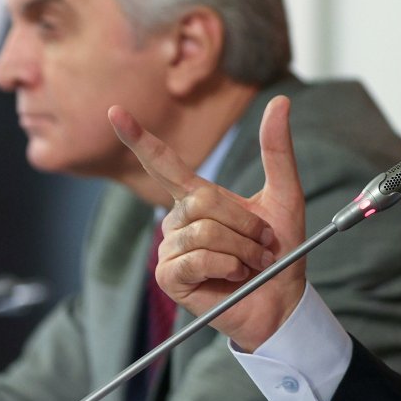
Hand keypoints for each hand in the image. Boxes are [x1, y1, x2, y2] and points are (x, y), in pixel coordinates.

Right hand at [110, 96, 303, 349]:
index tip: (115, 112)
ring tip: (251, 263)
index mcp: (198, 197)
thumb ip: (278, 151)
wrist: (282, 299)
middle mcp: (178, 220)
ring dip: (241, 248)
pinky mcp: (169, 277)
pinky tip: (233, 276)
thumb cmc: (280, 252)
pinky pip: (194, 259)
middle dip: (243, 222)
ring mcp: (170, 249)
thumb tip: (280, 101)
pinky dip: (225, 266)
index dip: (139, 138)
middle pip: (201, 200)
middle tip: (263, 243)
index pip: (162, 162)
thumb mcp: (285, 196)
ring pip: (202, 232)